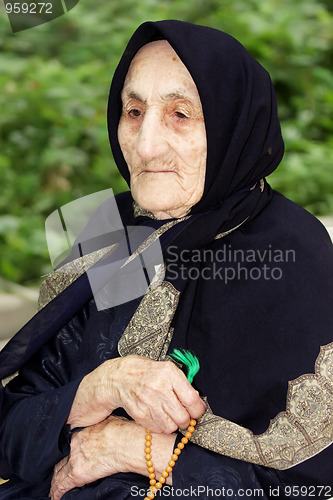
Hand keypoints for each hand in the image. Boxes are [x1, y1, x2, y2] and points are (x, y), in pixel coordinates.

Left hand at [49, 415, 175, 499]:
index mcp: (81, 434)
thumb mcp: (108, 422)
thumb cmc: (123, 431)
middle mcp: (74, 446)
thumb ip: (100, 428)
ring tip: (53, 489)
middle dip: (58, 469)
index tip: (67, 459)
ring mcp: (75, 460)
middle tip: (56, 475)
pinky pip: (62, 485)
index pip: (69, 447)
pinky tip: (55, 496)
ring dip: (55, 482)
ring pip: (59, 474)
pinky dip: (57, 492)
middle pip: (62, 460)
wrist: (127, 442)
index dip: (67, 454)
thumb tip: (104, 428)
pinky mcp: (78, 474)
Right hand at [68, 355, 205, 432]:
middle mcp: (159, 387)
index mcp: (169, 373)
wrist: (118, 377)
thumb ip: (183, 384)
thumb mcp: (166, 369)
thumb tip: (199, 403)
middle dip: (186, 420)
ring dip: (173, 424)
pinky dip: (160, 426)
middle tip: (183, 416)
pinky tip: (157, 415)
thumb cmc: (146, 372)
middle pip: (183, 417)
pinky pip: (158, 429)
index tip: (197, 411)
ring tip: (169, 415)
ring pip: (171, 427)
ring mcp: (148, 402)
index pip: (192, 399)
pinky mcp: (140, 414)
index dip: (198, 410)